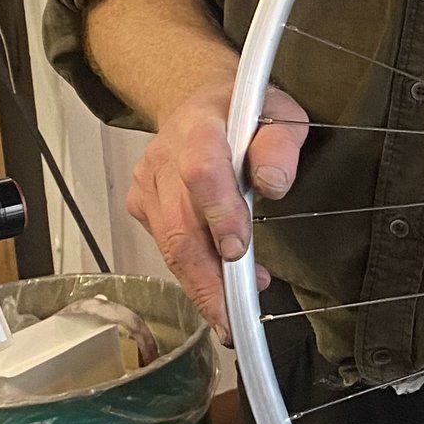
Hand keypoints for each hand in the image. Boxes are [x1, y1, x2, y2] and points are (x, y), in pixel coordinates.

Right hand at [125, 75, 309, 341]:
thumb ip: (281, 143)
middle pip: (179, 226)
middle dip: (206, 278)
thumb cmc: (244, 112)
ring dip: (202, 288)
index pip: (202, 170)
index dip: (218, 212)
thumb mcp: (279, 112)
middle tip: (231, 318)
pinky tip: (221, 289)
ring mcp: (148, 184)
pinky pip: (165, 249)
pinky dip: (194, 275)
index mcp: (200, 127)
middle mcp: (165, 157)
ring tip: (229, 319)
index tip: (238, 250)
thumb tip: (273, 183)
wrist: (199, 103)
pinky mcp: (142, 206)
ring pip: (169, 247)